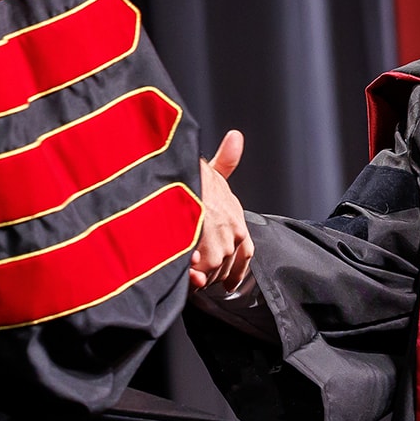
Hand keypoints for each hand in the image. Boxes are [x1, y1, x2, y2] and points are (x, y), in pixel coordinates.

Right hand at [192, 130, 252, 290]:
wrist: (174, 179)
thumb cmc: (194, 176)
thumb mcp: (212, 167)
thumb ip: (226, 161)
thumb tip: (236, 137)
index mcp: (238, 222)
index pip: (245, 254)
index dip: (235, 269)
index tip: (228, 283)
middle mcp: (231, 239)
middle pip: (222, 268)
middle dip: (208, 270)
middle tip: (193, 266)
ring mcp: (215, 251)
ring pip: (206, 275)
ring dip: (195, 274)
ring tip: (183, 267)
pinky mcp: (198, 260)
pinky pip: (194, 278)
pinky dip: (189, 278)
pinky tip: (184, 274)